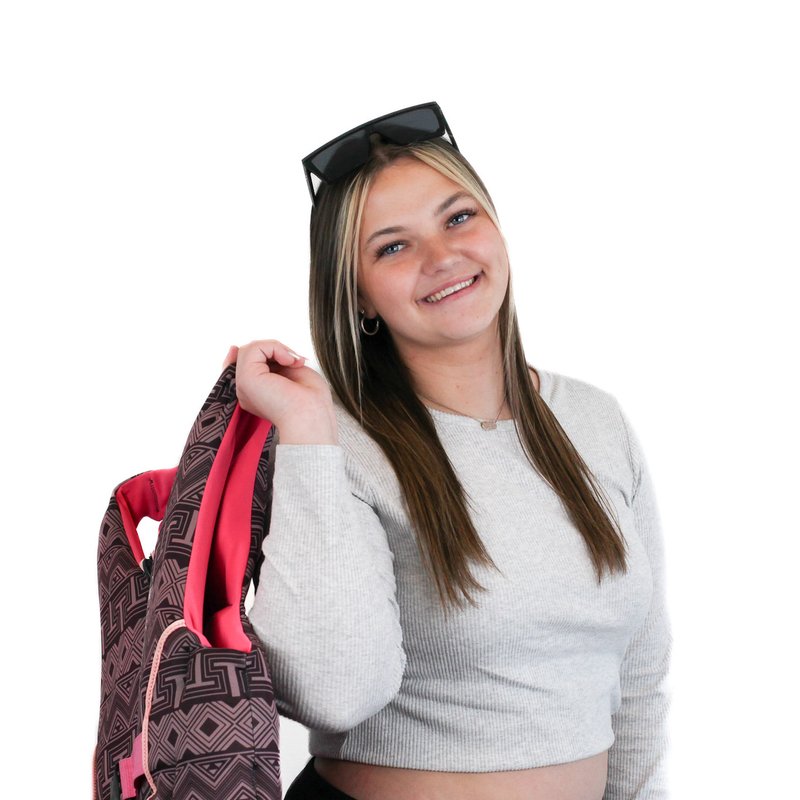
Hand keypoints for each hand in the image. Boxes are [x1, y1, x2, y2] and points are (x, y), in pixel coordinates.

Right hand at [222, 341, 336, 442]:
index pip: (244, 366)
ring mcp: (244, 385)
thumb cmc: (311, 403)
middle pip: (246, 355)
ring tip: (292, 362)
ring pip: (249, 349)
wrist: (311, 418)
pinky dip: (275, 347)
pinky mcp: (246, 378)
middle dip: (272, 349)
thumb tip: (267, 349)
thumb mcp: (293, 373)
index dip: (256, 352)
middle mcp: (247, 391)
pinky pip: (254, 348)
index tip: (281, 352)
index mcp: (257, 393)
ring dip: (275, 348)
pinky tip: (288, 362)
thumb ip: (277, 361)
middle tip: (294, 361)